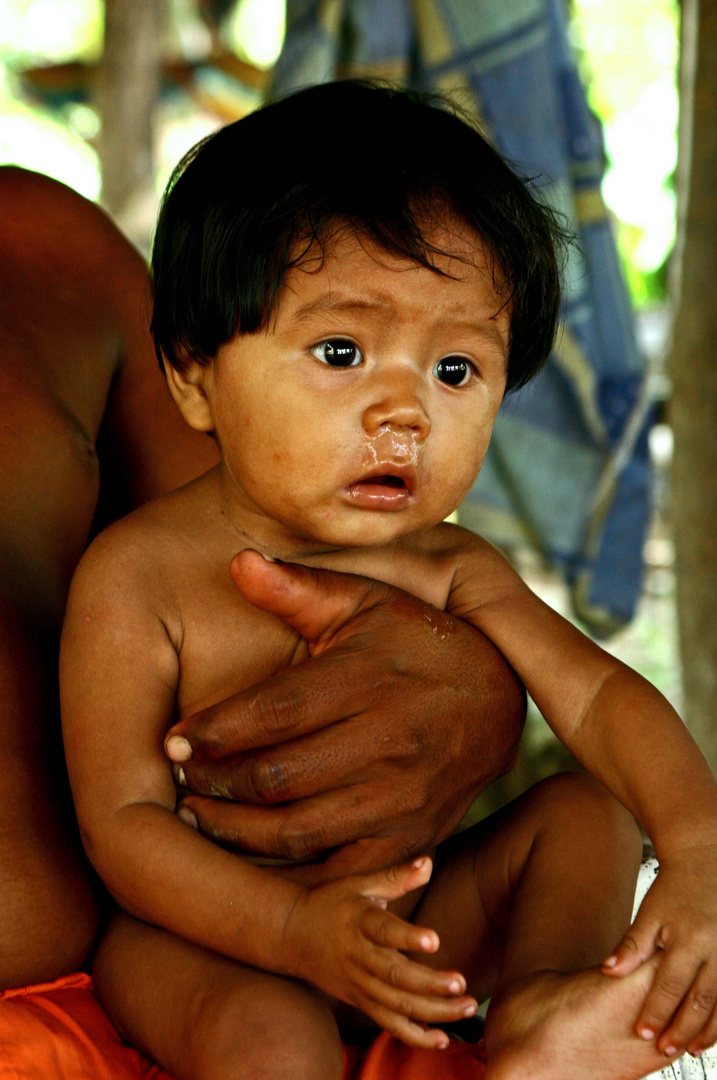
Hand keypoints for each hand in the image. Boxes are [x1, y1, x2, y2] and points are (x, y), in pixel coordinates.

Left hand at [166, 551, 524, 876]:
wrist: (497, 699)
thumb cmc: (415, 642)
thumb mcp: (363, 602)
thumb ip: (297, 589)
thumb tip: (237, 561)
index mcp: (368, 679)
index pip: (273, 711)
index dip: (213, 731)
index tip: (172, 742)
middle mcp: (388, 742)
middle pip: (276, 778)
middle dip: (215, 784)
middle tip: (182, 780)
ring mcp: (402, 798)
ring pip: (297, 832)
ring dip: (236, 831)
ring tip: (200, 815)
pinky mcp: (411, 840)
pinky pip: (337, 872)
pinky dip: (287, 871)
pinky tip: (252, 853)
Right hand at [282, 856, 476, 1047]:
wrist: (291, 933)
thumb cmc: (331, 902)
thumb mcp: (360, 883)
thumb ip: (397, 877)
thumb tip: (429, 863)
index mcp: (359, 922)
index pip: (384, 931)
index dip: (407, 937)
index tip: (434, 939)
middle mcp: (358, 957)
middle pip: (394, 976)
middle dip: (429, 983)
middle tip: (460, 983)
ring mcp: (358, 984)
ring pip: (396, 1005)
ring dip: (432, 1011)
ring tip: (467, 1005)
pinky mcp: (360, 1001)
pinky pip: (388, 1023)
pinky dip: (414, 1035)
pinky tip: (442, 1039)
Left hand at [602, 842, 716, 1057]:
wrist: (704, 863)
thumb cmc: (675, 889)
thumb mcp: (649, 914)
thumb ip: (632, 945)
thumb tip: (609, 971)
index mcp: (687, 940)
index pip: (669, 986)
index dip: (656, 1011)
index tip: (643, 1032)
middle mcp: (714, 950)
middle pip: (699, 1001)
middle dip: (681, 1028)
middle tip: (665, 1049)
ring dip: (707, 1029)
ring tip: (690, 1048)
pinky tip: (713, 1030)